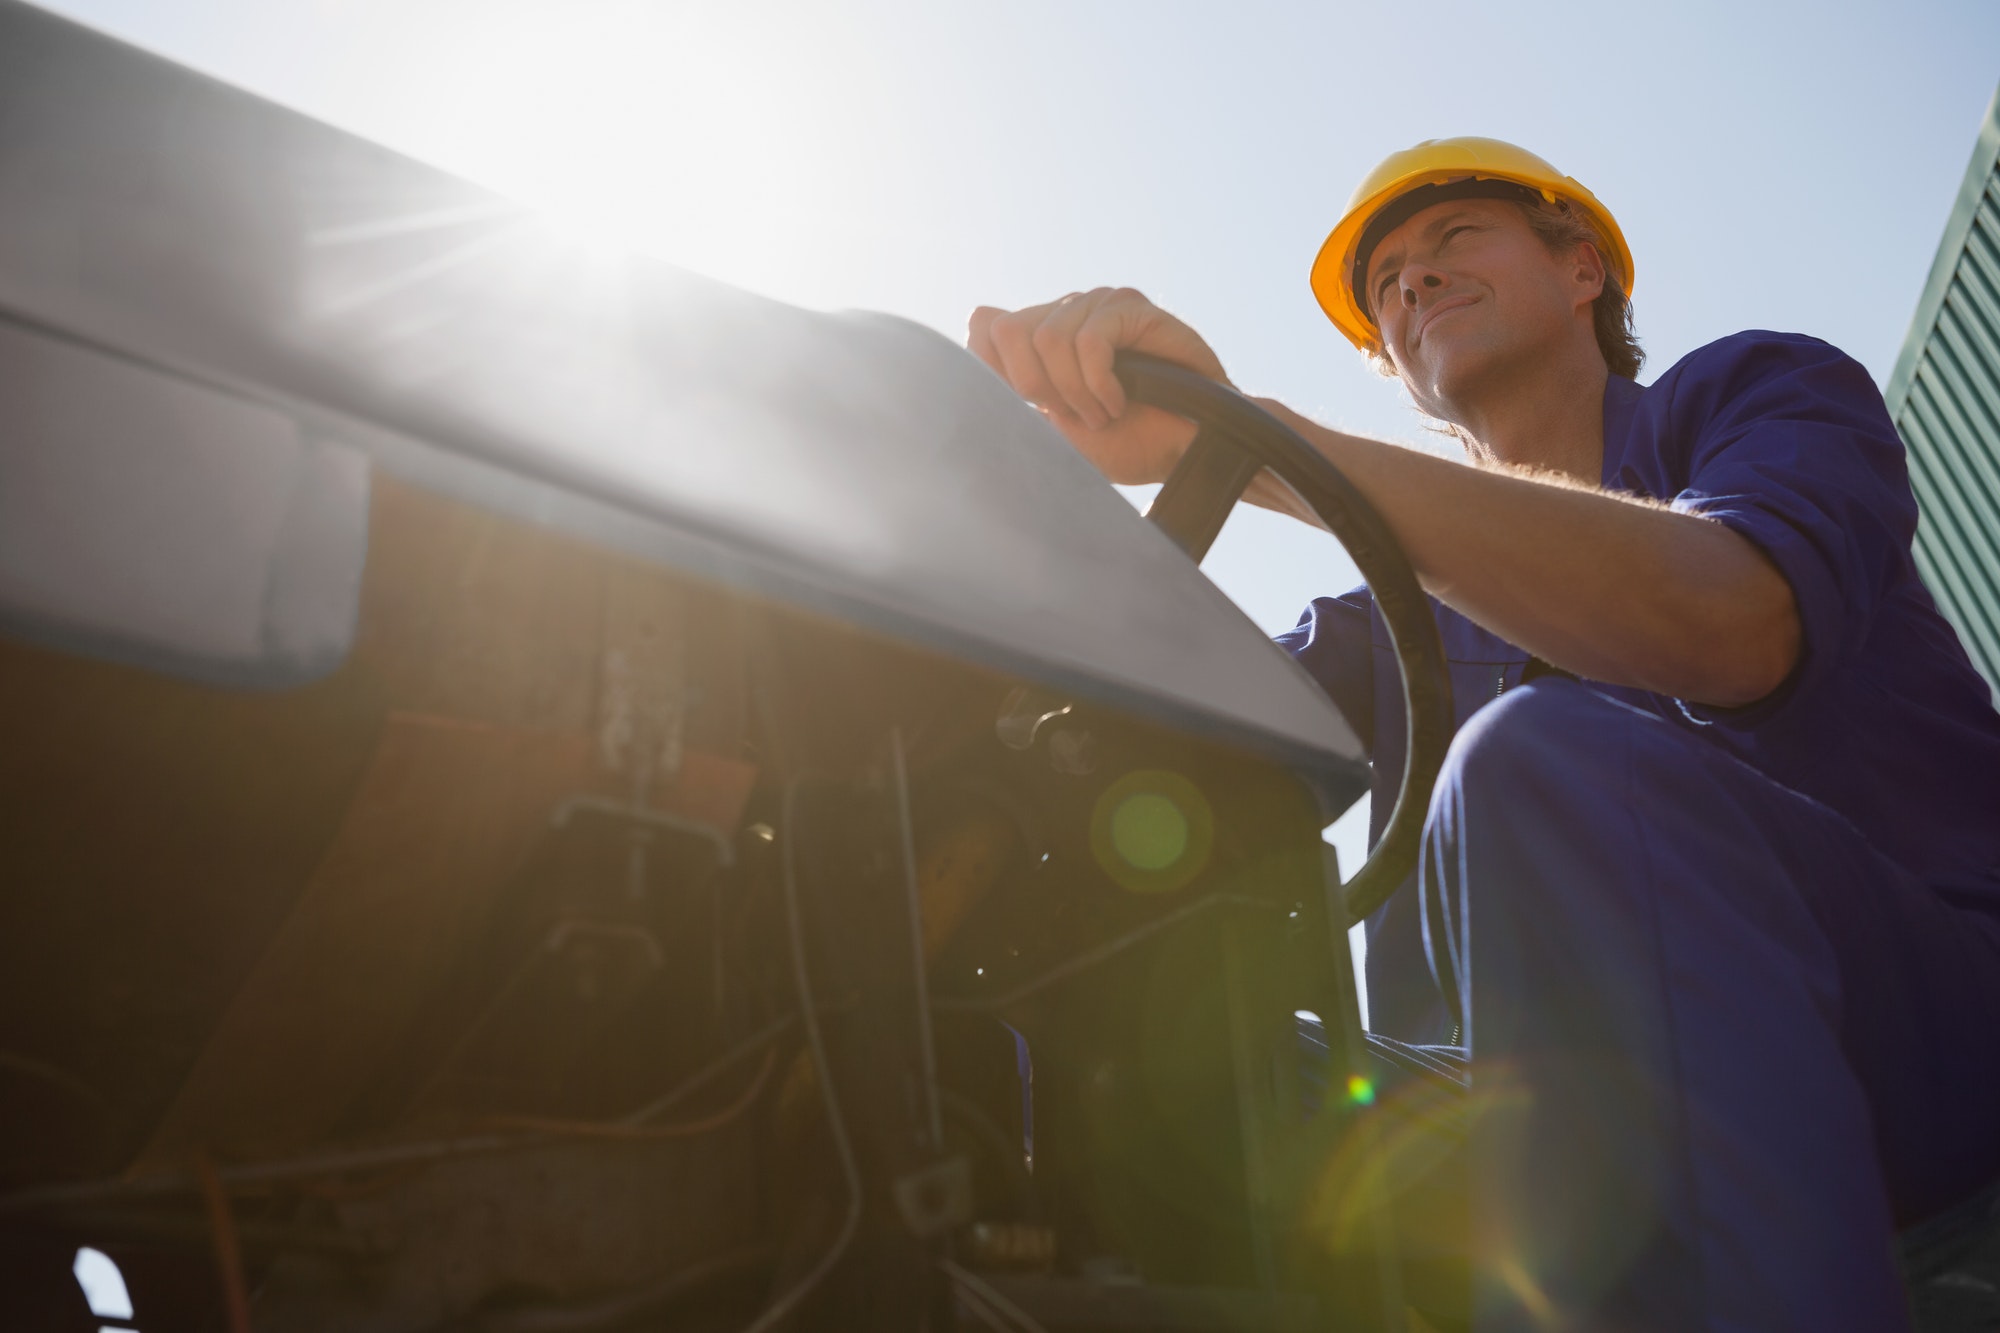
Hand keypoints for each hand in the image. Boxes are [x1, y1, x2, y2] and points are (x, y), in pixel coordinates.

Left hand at [968, 288, 1228, 485]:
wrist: (1185, 452)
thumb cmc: (1126, 442)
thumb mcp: (1052, 427)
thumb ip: (1010, 382)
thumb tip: (979, 315)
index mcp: (1041, 337)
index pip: (985, 329)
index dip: (1006, 380)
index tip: (1045, 414)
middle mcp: (1066, 312)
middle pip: (1010, 332)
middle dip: (1039, 389)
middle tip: (1077, 416)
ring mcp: (1098, 305)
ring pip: (1050, 340)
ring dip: (1078, 394)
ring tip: (1105, 414)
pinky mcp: (1132, 307)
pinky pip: (1090, 341)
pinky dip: (1100, 385)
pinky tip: (1119, 402)